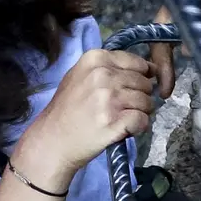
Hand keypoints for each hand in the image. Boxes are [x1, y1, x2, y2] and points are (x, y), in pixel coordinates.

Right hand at [15, 49, 159, 187]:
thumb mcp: (80, 76)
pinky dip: (138, 127)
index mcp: (95, 59)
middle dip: (140, 97)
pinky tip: (124, 130)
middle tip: (123, 109)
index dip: (139, 78)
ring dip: (140, 113)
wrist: (52, 141)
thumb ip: (109, 69)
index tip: (128, 90)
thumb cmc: (66, 110)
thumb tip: (147, 68)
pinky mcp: (115, 120)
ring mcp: (109, 98)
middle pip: (144, 82)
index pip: (137, 62)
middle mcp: (103, 75)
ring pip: (147, 101)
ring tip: (122, 120)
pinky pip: (143, 120)